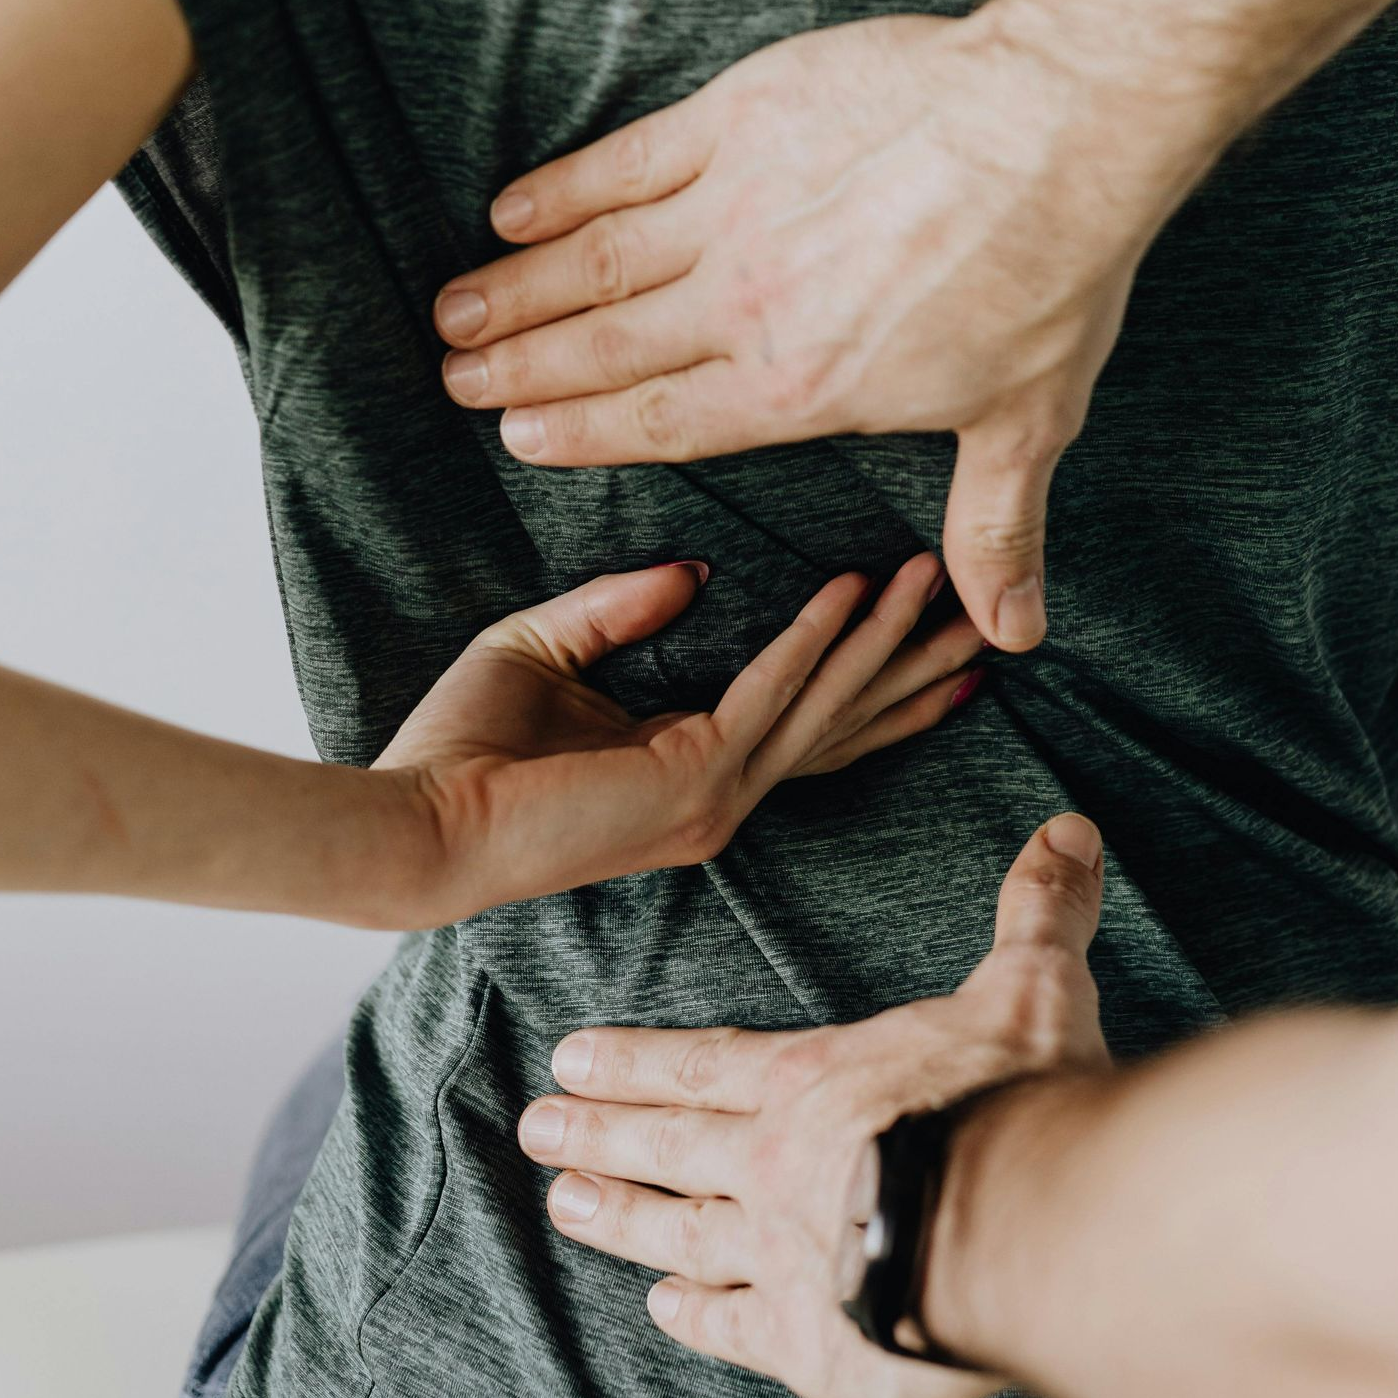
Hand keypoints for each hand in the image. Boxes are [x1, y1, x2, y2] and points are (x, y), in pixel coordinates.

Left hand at [377, 553, 981, 924]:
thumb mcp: (545, 651)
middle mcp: (722, 797)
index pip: (807, 726)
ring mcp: (716, 798)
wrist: (411, 826)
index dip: (874, 685)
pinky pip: (772, 692)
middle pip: (844, 722)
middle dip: (915, 668)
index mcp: (693, 777)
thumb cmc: (459, 752)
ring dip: (886, 639)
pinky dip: (815, 638)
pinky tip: (854, 591)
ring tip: (939, 582)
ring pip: (826, 704)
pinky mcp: (694, 781)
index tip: (933, 645)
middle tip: (986, 620)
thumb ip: (620, 610)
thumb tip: (696, 572)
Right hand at [434, 16, 1171, 653]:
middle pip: (607, 348)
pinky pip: (626, 161)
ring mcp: (734, 209)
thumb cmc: (1047, 280)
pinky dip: (563, 188)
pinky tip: (513, 208)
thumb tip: (1016, 635)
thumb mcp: (1024, 425)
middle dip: (524, 369)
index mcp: (797, 389)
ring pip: (596, 262)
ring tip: (454, 312)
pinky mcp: (740, 118)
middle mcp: (745, 308)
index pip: (665, 422)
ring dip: (517, 290)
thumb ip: (995, 533)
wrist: (1057, 130)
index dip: (584, 432)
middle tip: (455, 379)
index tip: (519, 439)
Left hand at [516, 813, 1109, 1397]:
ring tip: (564, 1205)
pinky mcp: (810, 1342)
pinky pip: (735, 1326)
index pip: (703, 1062)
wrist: (1023, 1229)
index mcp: (816, 1081)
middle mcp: (777, 1164)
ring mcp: (783, 1256)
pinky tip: (663, 1310)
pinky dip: (695, 1317)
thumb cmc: (1017, 1102)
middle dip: (599, 1131)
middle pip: (670, 1143)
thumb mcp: (1034, 987)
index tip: (569, 1055)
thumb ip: (1038, 912)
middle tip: (534, 1128)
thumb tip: (1069, 828)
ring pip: (679, 1232)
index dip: (633, 1059)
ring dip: (620, 1216)